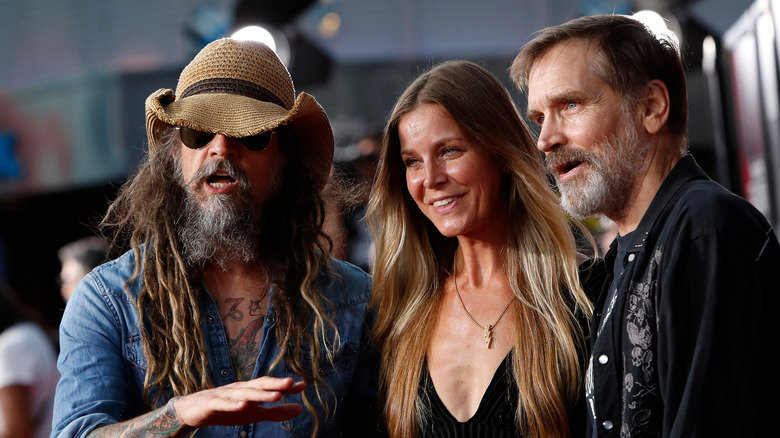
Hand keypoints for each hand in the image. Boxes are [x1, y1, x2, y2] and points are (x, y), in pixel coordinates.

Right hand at [174, 376, 305, 427]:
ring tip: (275, 395)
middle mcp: (239, 388)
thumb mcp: (253, 413)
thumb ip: (276, 412)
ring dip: (260, 394)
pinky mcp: (211, 403)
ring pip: (244, 393)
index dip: (285, 386)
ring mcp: (225, 395)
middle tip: (291, 383)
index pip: (270, 386)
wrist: (192, 411)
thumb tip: (300, 408)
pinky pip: (223, 403)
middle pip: (259, 385)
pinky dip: (233, 404)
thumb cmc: (226, 409)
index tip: (302, 385)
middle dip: (275, 384)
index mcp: (250, 390)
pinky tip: (243, 406)